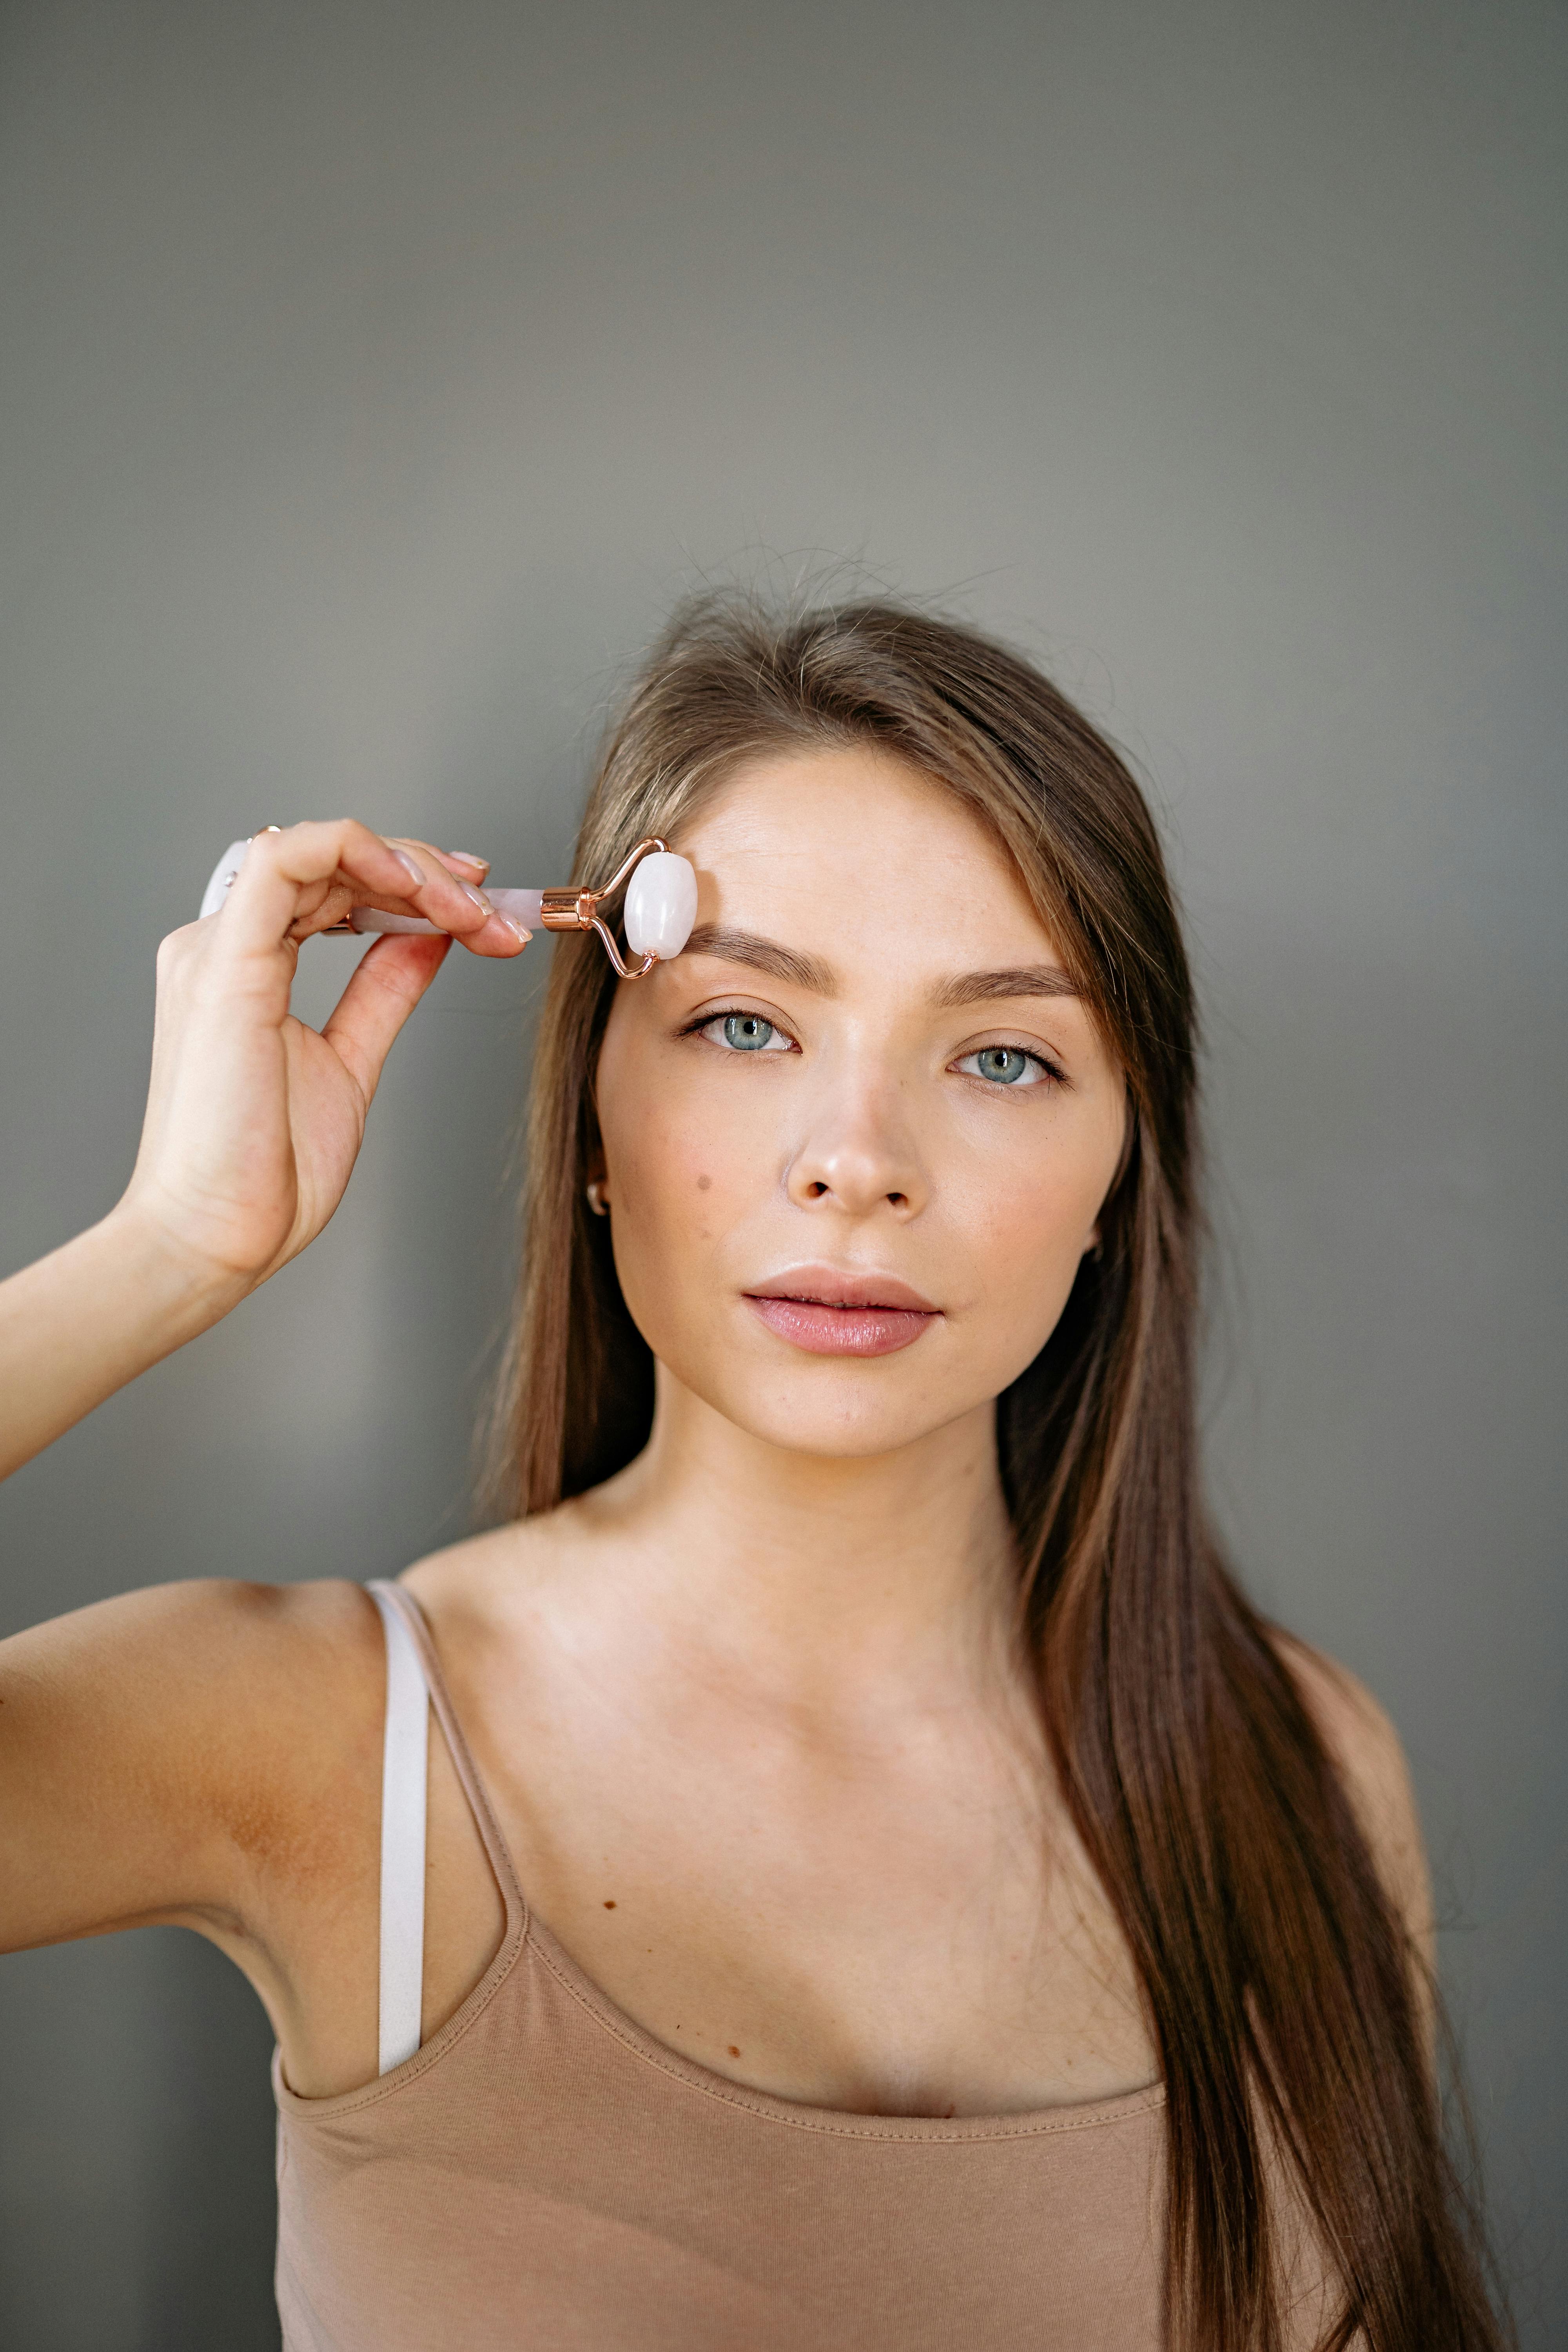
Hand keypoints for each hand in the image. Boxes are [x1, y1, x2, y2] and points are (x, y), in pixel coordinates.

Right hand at [120, 821, 526, 1295]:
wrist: (217, 1236)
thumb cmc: (267, 1171)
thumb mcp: (351, 1060)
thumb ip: (383, 990)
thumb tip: (429, 940)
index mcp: (248, 966)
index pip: (334, 886)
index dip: (416, 885)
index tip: (485, 915)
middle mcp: (227, 945)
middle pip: (334, 861)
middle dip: (430, 876)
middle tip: (494, 915)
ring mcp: (220, 948)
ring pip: (317, 849)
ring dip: (409, 866)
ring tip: (469, 909)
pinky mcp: (226, 962)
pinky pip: (284, 859)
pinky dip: (357, 853)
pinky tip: (415, 886)